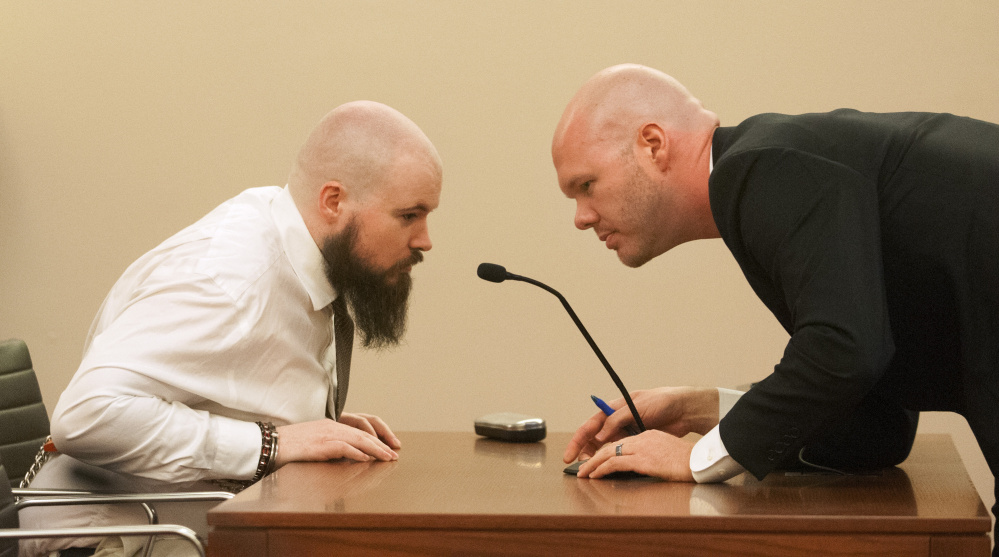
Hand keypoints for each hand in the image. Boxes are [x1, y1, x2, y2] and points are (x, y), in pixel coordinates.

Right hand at [274, 417, 398, 467]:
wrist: (272, 443)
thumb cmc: (290, 446)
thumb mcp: (315, 444)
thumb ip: (332, 447)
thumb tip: (349, 457)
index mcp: (331, 425)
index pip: (359, 430)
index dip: (376, 439)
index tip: (387, 448)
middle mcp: (332, 426)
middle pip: (363, 434)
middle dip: (381, 445)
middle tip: (394, 454)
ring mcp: (327, 434)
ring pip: (358, 440)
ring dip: (375, 450)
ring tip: (387, 457)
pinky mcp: (322, 444)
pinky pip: (344, 448)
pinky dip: (358, 453)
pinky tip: (367, 459)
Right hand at [562, 387, 718, 463]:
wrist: (685, 409)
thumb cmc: (662, 401)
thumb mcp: (638, 406)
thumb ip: (617, 419)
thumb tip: (599, 435)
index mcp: (614, 407)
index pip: (591, 424)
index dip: (578, 439)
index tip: (571, 454)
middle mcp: (617, 420)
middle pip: (593, 436)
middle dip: (583, 450)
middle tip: (577, 466)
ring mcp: (626, 431)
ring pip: (604, 445)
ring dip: (595, 456)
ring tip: (589, 468)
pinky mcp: (637, 440)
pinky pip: (619, 450)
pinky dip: (611, 458)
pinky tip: (607, 467)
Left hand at [574, 429, 694, 481]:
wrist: (700, 462)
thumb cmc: (688, 463)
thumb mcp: (666, 454)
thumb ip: (651, 456)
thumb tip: (641, 467)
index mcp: (648, 436)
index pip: (620, 442)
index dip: (605, 451)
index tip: (595, 460)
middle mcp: (642, 438)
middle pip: (610, 445)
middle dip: (593, 456)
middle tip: (582, 465)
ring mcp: (641, 447)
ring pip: (608, 452)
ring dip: (592, 463)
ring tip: (583, 472)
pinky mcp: (642, 458)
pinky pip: (615, 462)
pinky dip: (602, 468)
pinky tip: (594, 475)